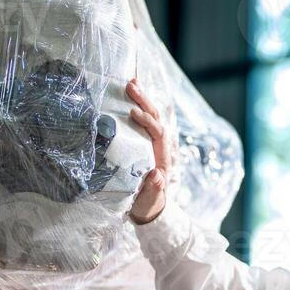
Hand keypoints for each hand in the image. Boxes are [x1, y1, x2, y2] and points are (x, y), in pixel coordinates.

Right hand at [126, 78, 170, 224]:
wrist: (150, 208)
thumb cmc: (149, 205)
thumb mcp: (150, 201)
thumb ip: (154, 189)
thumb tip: (158, 175)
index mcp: (162, 157)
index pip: (158, 133)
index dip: (148, 122)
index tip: (132, 113)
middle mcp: (159, 147)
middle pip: (156, 119)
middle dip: (145, 102)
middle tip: (131, 85)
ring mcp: (151, 144)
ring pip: (150, 117)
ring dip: (142, 100)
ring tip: (131, 82)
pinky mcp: (143, 144)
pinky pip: (142, 123)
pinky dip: (137, 107)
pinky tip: (128, 96)